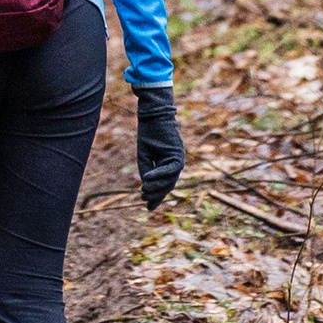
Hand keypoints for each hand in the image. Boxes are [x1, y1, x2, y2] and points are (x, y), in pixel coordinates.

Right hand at [136, 85, 184, 209]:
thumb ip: (147, 170)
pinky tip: (148, 178)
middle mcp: (175, 163)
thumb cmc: (149, 133)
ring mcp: (178, 158)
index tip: (148, 207)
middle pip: (168, 185)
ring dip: (157, 187)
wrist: (153, 115)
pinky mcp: (178, 153)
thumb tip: (147, 187)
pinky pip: (171, 168)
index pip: (164, 184)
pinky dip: (160, 175)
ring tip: (144, 192)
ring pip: (170, 179)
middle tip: (144, 200)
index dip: (157, 196)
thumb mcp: (144, 156)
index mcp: (168, 164)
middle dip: (156, 194)